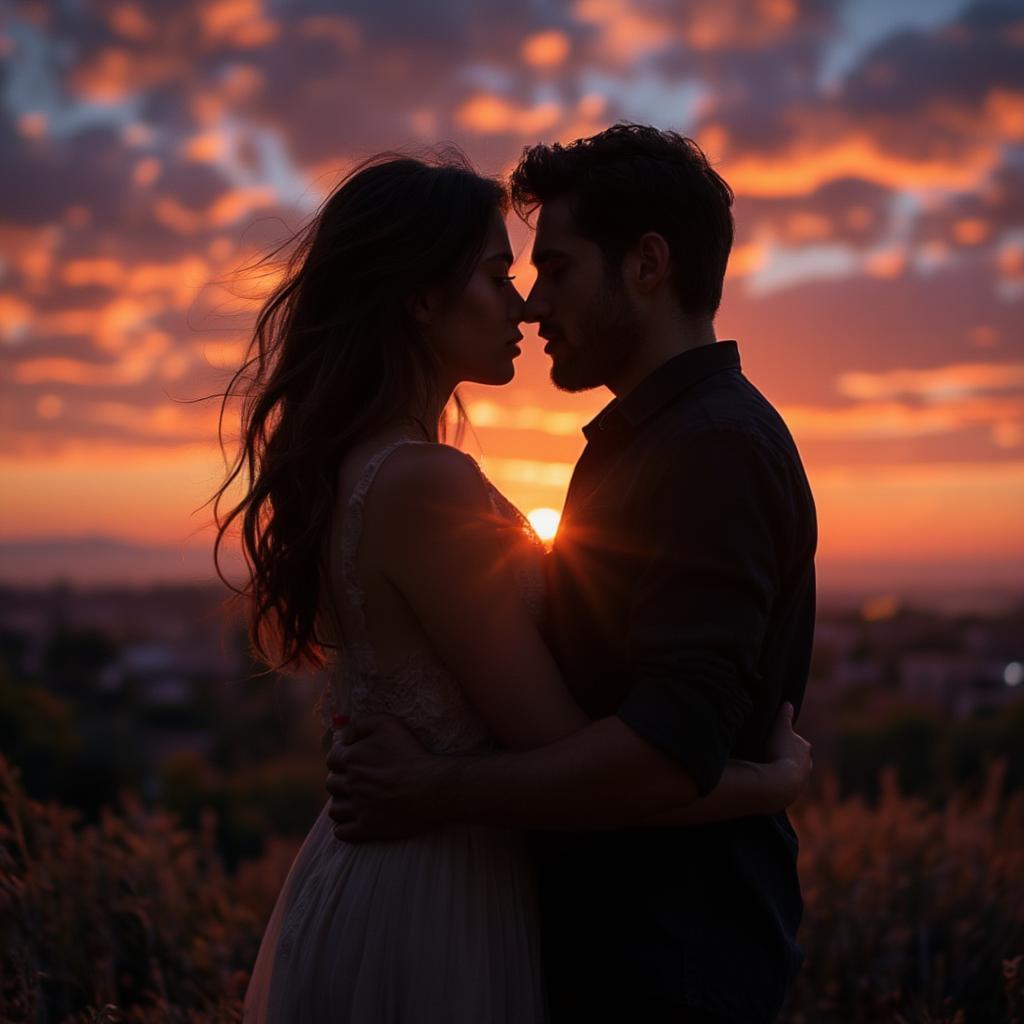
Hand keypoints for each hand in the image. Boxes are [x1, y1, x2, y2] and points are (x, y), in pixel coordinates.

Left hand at [325, 714, 451, 841]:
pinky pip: (342, 832)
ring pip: (335, 809)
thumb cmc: (411, 753)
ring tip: (355, 800)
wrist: (431, 787)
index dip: (341, 756)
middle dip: (342, 780)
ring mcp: (357, 809)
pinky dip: (343, 827)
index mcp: (351, 759)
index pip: (332, 758)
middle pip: (331, 784)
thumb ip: (361, 724)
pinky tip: (355, 819)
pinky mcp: (367, 828)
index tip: (352, 758)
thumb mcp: (388, 723)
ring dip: (342, 803)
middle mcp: (350, 785)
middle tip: (357, 779)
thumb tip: (344, 735)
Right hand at [764, 703, 812, 806]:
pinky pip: (786, 783)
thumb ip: (785, 715)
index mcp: (806, 747)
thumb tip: (788, 703)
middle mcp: (808, 764)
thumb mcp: (781, 728)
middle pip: (797, 756)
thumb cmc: (781, 752)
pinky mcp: (792, 792)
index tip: (776, 737)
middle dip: (788, 754)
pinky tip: (769, 779)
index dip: (786, 738)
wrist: (781, 782)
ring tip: (769, 766)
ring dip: (783, 768)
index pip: (798, 740)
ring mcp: (801, 780)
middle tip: (772, 752)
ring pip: (792, 770)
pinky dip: (779, 779)